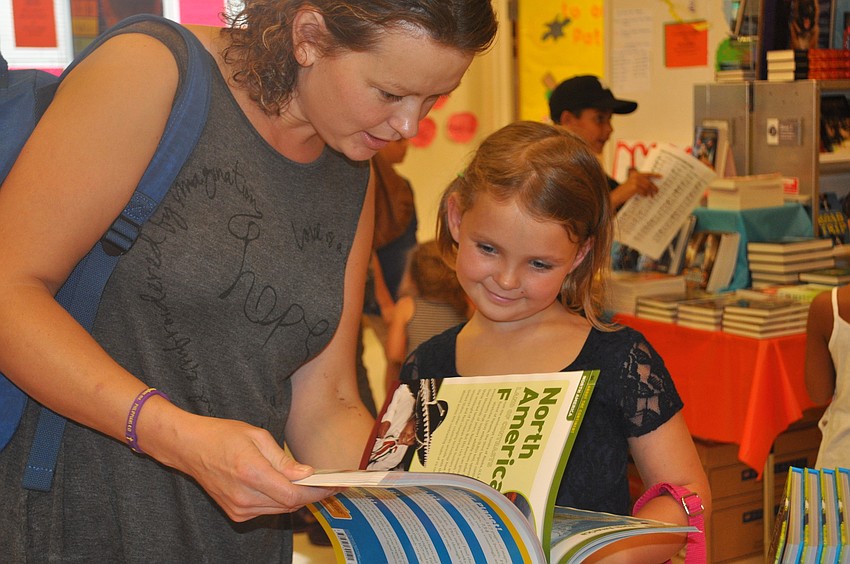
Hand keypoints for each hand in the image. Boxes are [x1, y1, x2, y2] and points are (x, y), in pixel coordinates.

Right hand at [148, 411, 338, 521]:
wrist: (189, 447)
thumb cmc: (222, 435)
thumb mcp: (257, 436)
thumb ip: (283, 459)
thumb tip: (306, 473)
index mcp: (251, 473)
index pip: (293, 494)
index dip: (317, 492)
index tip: (333, 485)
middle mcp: (244, 496)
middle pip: (290, 504)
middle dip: (311, 494)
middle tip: (328, 483)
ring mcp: (239, 508)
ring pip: (280, 509)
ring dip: (297, 498)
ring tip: (311, 484)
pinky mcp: (236, 513)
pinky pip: (267, 510)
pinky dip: (280, 500)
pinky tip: (284, 486)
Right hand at [623, 169, 660, 197]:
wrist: (617, 195)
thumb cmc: (625, 191)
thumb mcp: (632, 184)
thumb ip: (640, 182)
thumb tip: (652, 185)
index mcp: (636, 174)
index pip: (647, 174)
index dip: (655, 175)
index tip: (661, 176)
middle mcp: (636, 177)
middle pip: (649, 182)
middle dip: (654, 187)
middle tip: (657, 191)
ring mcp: (635, 182)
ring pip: (647, 187)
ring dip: (650, 192)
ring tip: (652, 195)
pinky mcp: (635, 187)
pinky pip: (644, 192)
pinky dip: (645, 194)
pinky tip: (644, 196)